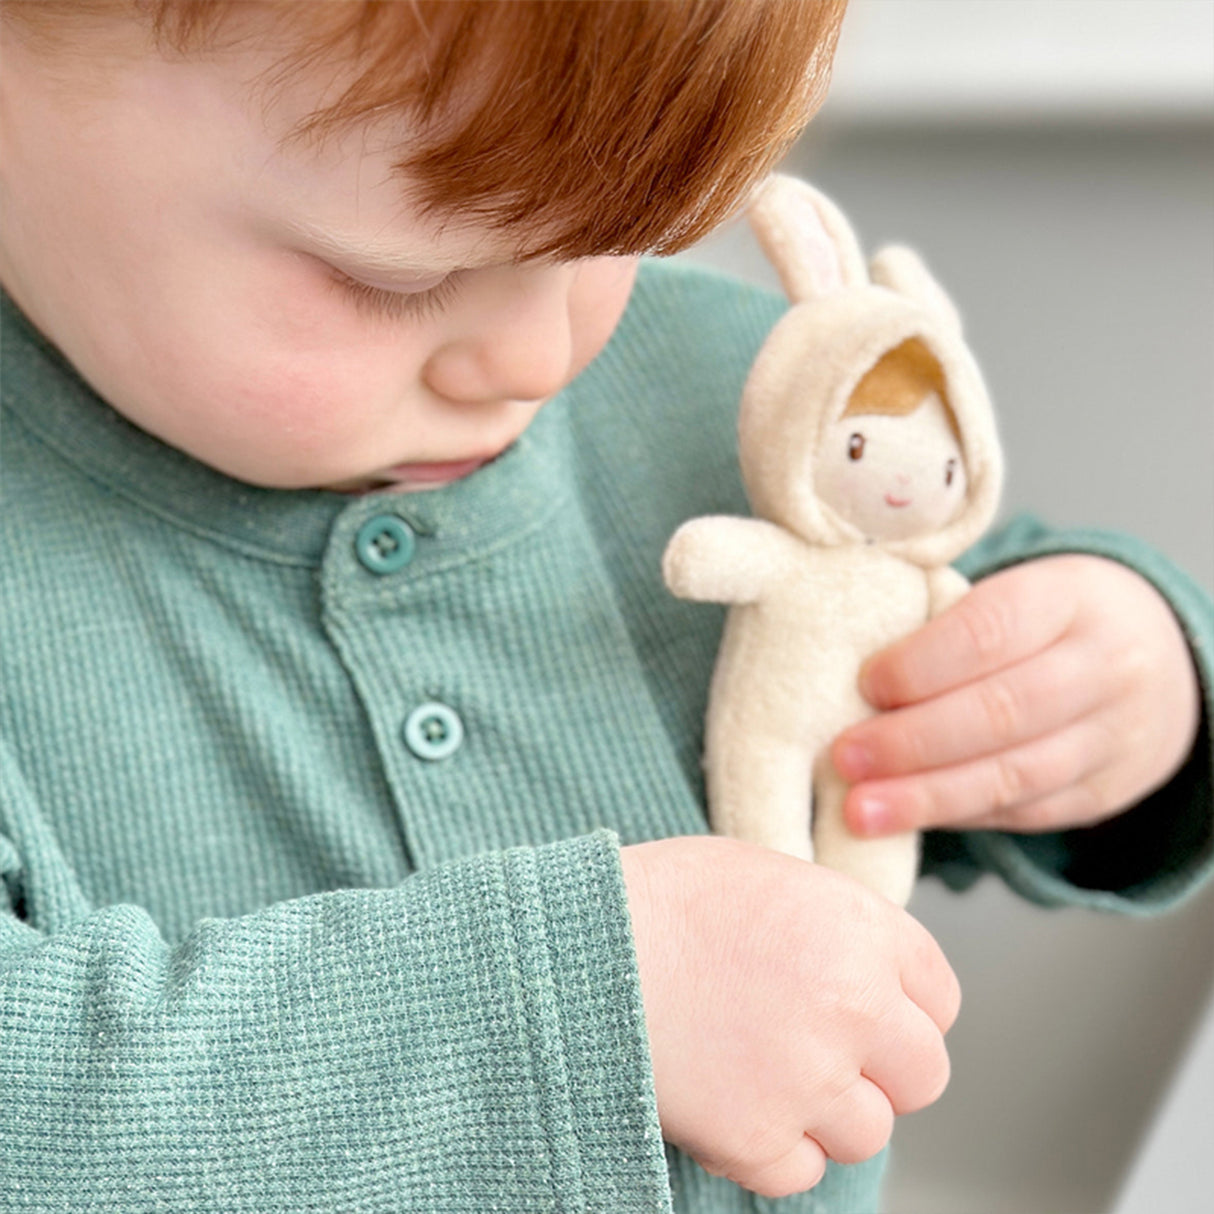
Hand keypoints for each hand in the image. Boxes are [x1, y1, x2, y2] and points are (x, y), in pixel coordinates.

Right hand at [620, 836, 957, 1198]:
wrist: (578, 949)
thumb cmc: (662, 900)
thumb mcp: (766, 875)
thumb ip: (836, 923)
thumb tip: (868, 965)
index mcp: (861, 930)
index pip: (940, 995)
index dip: (905, 1005)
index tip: (874, 1010)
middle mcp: (853, 1006)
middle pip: (925, 1074)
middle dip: (883, 1068)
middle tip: (827, 1050)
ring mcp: (810, 1079)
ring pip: (869, 1131)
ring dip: (828, 1112)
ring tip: (768, 1072)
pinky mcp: (758, 1138)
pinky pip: (801, 1171)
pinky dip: (773, 1147)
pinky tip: (733, 1100)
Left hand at [832, 555, 1200, 835]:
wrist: (1157, 658)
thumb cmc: (1047, 618)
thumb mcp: (1016, 591)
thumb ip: (947, 623)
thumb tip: (850, 675)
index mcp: (1068, 599)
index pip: (991, 630)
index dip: (922, 664)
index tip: (864, 685)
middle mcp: (1102, 668)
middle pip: (1002, 713)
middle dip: (912, 742)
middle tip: (844, 758)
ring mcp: (1111, 737)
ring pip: (1013, 776)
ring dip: (926, 797)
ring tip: (861, 810)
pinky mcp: (1101, 793)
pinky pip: (1022, 811)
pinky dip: (957, 815)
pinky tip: (908, 818)